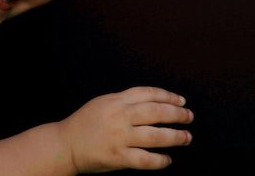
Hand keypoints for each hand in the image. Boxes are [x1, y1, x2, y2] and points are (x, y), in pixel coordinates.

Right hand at [57, 86, 192, 171]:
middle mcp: (120, 116)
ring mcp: (119, 137)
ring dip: (175, 137)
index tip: (182, 101)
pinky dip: (159, 160)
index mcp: (118, 100)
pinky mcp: (117, 157)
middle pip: (157, 112)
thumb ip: (126, 100)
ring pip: (155, 135)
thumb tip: (154, 101)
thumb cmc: (85, 123)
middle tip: (189, 117)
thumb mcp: (104, 102)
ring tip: (186, 138)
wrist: (64, 145)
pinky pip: (144, 159)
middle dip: (177, 114)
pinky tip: (167, 160)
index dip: (169, 96)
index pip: (150, 93)